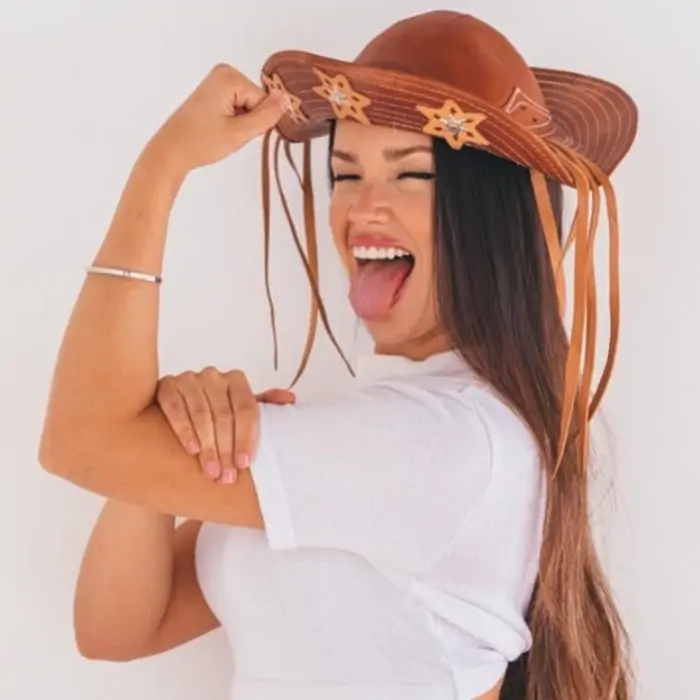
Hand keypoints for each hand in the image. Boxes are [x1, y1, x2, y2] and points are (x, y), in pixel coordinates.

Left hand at [148, 63, 289, 174]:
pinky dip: (232, 123)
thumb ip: (267, 116)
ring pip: (249, 108)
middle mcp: (224, 72)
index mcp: (229, 76)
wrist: (171, 151)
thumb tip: (288, 100)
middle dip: (248, 122)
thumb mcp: (239, 133)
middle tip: (226, 133)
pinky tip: (216, 128)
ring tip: (219, 131)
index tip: (234, 131)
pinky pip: (238, 108)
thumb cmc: (200, 143)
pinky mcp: (214, 92)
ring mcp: (218, 81)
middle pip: (257, 102)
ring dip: (240, 125)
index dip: (255, 122)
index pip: (264, 102)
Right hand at [156, 367, 294, 484]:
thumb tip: (291, 400)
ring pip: (201, 413)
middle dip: (226, 448)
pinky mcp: (166, 385)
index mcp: (236, 380)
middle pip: (224, 414)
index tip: (245, 463)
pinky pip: (175, 407)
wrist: (173, 414)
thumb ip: (263, 406)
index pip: (247, 408)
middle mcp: (213, 375)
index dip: (246, 437)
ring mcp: (189, 378)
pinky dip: (184, 430)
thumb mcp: (238, 411)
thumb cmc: (214, 415)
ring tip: (211, 470)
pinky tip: (192, 450)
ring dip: (207, 445)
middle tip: (227, 476)